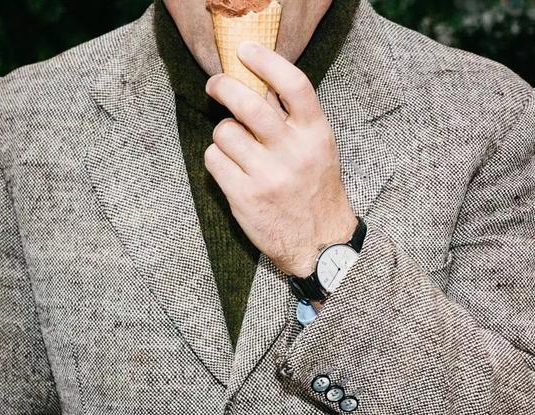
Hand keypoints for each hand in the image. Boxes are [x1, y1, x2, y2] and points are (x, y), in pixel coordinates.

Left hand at [204, 41, 356, 277]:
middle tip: (216, 85)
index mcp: (316, 136)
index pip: (293, 85)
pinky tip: (229, 169)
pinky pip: (214, 161)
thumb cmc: (316, 194)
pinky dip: (217, 160)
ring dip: (223, 135)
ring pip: (225, 133)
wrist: (319, 244)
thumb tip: (260, 86)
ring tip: (234, 147)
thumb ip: (295, 122)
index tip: (246, 50)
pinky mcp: (245, 197)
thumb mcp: (319, 151)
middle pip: (249, 104)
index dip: (266, 61)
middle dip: (224, 87)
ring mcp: (267, 176)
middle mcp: (292, 153)